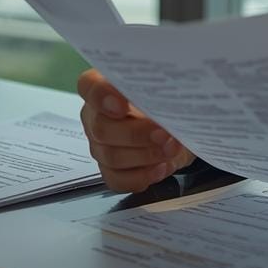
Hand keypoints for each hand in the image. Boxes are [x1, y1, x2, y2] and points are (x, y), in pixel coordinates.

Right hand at [77, 69, 195, 191]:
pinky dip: (142, 176)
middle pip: (101, 128)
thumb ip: (159, 91)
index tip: (123, 107)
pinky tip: (161, 168)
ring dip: (145, 155)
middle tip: (165, 134)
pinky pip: (117, 180)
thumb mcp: (166, 91)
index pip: (89, 87)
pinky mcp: (109, 170)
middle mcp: (96, 116)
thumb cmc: (167, 104)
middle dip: (136, 134)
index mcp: (103, 87)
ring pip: (111, 156)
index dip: (102, 97)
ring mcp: (100, 146)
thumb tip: (167, 98)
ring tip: (170, 150)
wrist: (178, 130)